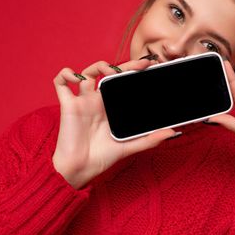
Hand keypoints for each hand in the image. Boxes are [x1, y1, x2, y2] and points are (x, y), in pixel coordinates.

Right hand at [52, 59, 176, 188]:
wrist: (80, 170)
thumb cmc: (102, 158)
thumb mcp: (131, 146)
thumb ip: (151, 139)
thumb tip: (173, 132)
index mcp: (113, 107)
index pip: (124, 84)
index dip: (135, 72)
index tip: (150, 66)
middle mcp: (99, 101)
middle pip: (109, 74)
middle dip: (124, 65)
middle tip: (141, 64)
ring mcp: (83, 101)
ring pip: (87, 73)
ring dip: (97, 65)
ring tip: (108, 70)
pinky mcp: (68, 105)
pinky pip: (60, 83)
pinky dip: (65, 74)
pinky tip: (75, 77)